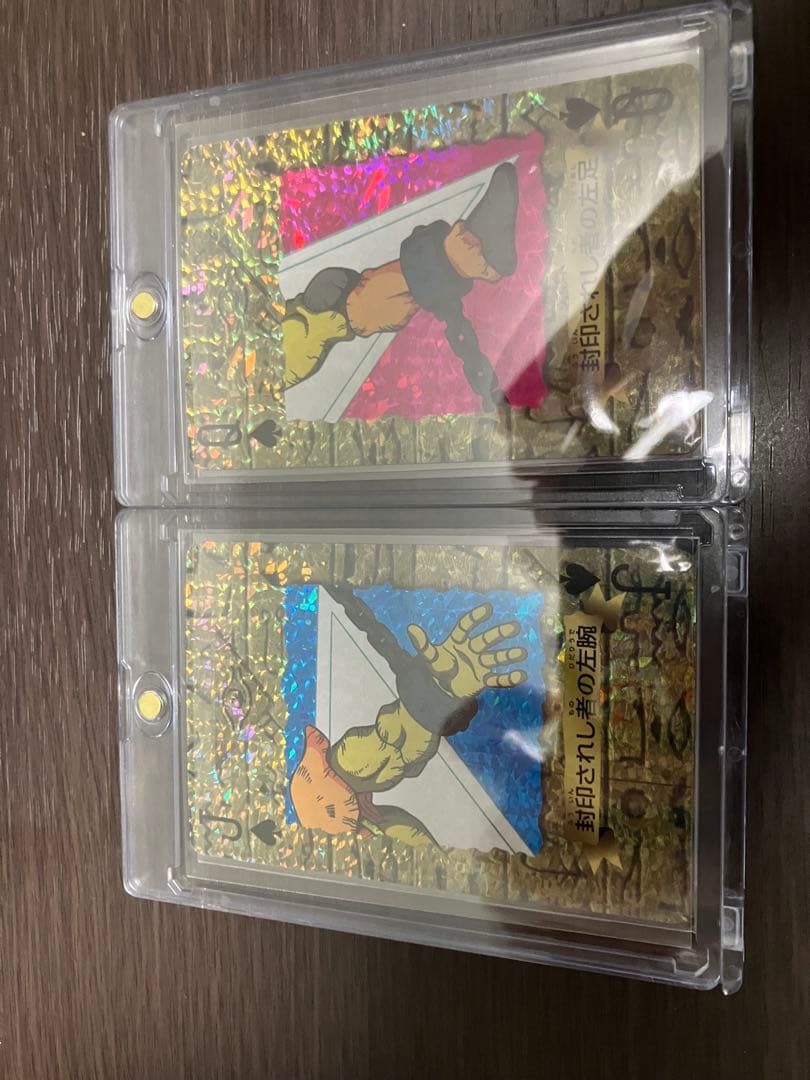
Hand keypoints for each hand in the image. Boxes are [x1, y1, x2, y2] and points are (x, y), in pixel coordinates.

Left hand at [406, 603, 527, 698]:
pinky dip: (508, 678)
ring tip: (521, 652)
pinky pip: (497, 679)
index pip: (466, 626)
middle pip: (486, 639)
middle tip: (514, 627)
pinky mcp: (483, 679)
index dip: (475, 618)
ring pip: (495, 658)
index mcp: (458, 641)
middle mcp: (471, 650)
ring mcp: (479, 664)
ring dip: (508, 655)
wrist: (442, 690)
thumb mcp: (430, 657)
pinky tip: (521, 675)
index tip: (487, 608)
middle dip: (500, 633)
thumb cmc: (438, 668)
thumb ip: (423, 644)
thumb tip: (411, 628)